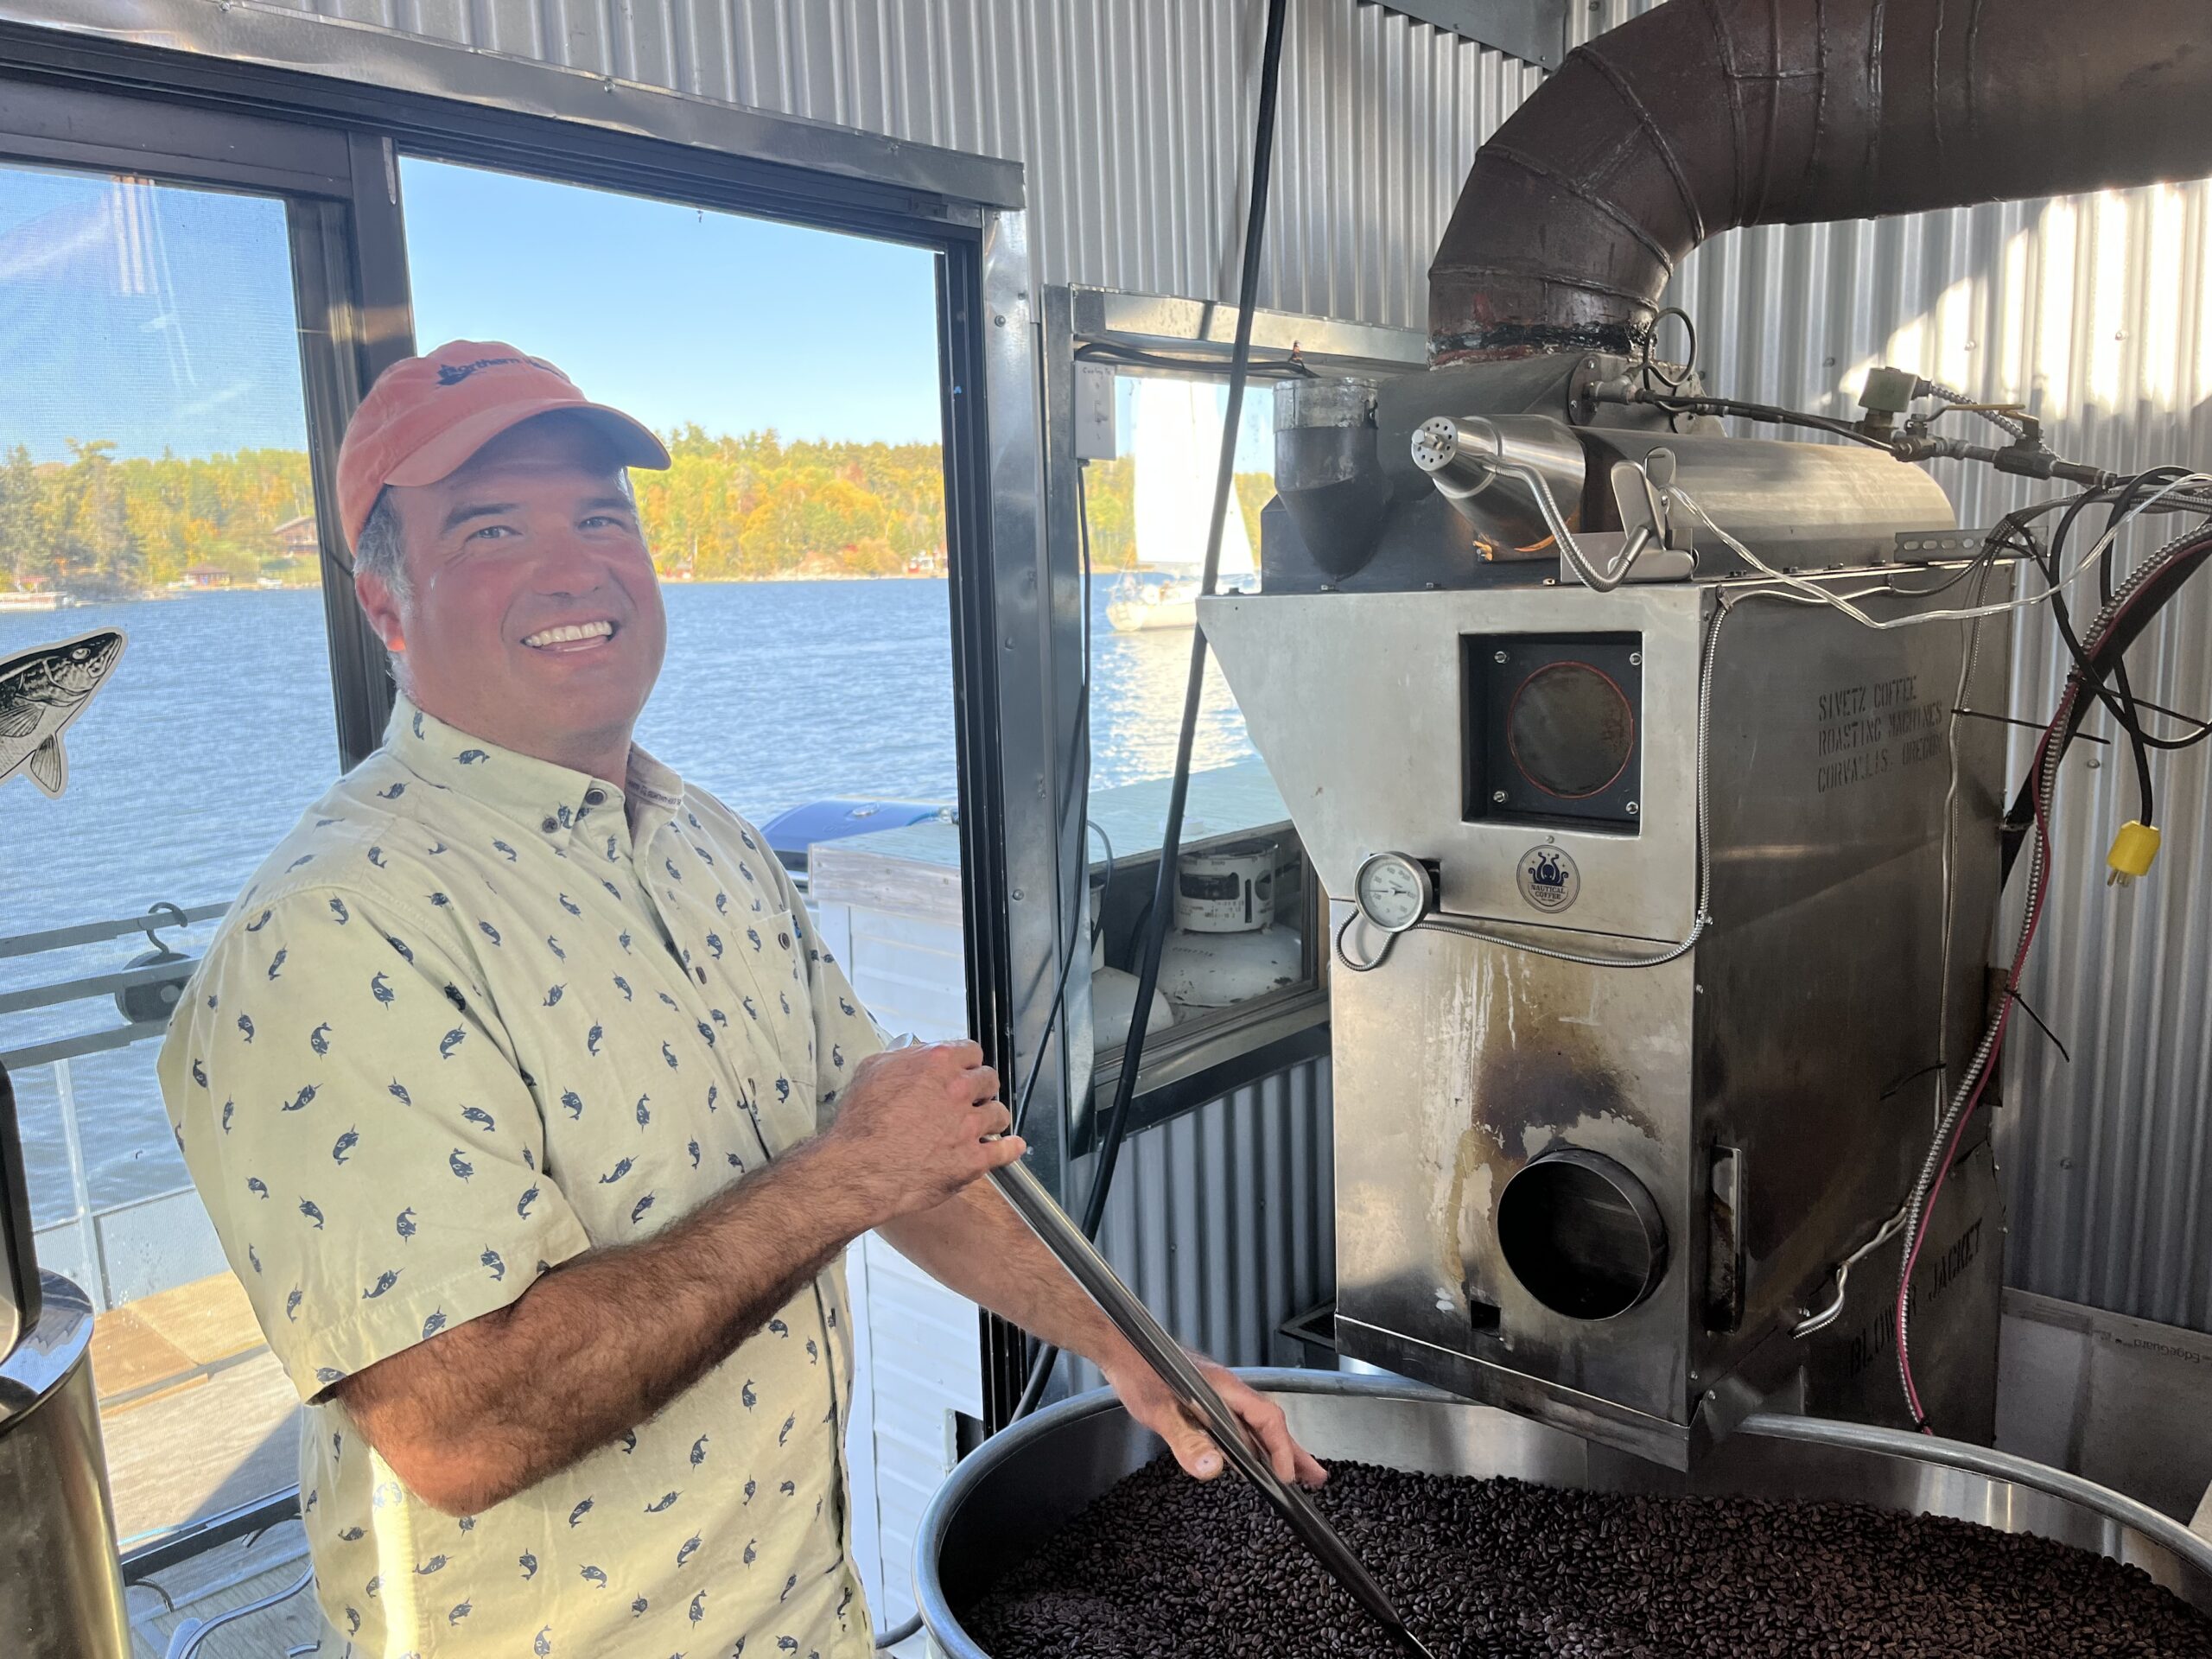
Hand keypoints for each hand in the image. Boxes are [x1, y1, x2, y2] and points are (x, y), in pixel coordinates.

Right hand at [818, 1040, 1023, 1225]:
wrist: (860, 1167)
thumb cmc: (860, 1121)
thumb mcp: (872, 1070)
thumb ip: (901, 1057)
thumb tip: (913, 1054)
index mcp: (937, 1062)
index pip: (971, 1052)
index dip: (967, 1063)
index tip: (965, 1071)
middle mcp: (959, 1089)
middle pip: (989, 1081)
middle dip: (981, 1089)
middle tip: (971, 1100)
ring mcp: (969, 1125)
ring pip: (999, 1113)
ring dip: (991, 1118)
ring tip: (984, 1126)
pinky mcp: (973, 1159)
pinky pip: (1004, 1151)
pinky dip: (1010, 1148)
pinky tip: (1011, 1147)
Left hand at [1103, 1353, 1327, 1487]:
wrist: (1122, 1349)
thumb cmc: (1140, 1372)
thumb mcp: (1161, 1413)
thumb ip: (1187, 1441)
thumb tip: (1214, 1468)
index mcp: (1224, 1389)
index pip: (1266, 1419)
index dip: (1281, 1449)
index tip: (1287, 1476)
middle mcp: (1227, 1390)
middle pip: (1270, 1423)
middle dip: (1294, 1452)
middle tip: (1315, 1478)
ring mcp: (1219, 1395)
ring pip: (1256, 1424)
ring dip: (1276, 1449)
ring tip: (1294, 1473)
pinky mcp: (1208, 1400)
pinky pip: (1239, 1423)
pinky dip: (1253, 1442)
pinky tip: (1251, 1457)